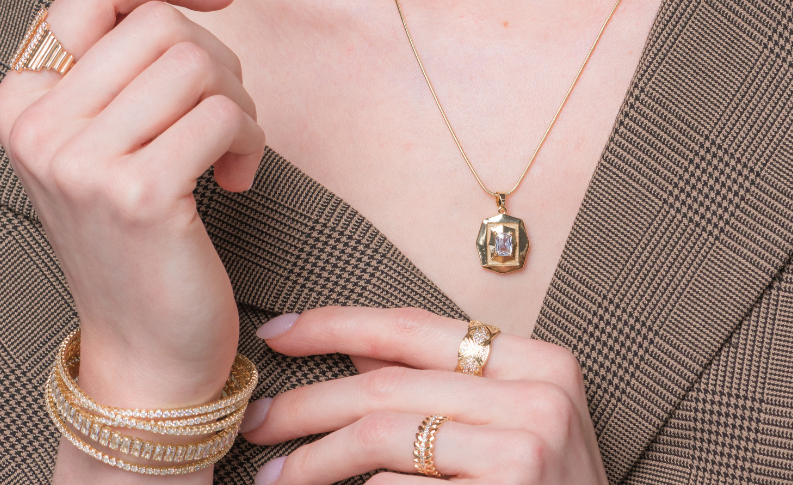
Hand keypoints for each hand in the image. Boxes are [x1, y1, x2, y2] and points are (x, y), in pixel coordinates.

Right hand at [0, 0, 264, 409]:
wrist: (144, 349)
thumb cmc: (137, 227)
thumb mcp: (106, 133)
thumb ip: (122, 59)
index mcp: (20, 97)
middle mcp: (36, 125)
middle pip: (159, 23)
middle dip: (216, 59)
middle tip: (224, 115)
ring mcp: (80, 161)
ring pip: (195, 63)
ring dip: (238, 103)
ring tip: (231, 148)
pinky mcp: (137, 194)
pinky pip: (222, 115)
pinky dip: (250, 141)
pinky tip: (237, 180)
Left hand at [241, 306, 606, 484]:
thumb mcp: (508, 429)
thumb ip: (438, 385)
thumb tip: (353, 350)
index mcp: (537, 361)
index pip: (412, 326)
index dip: (335, 324)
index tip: (276, 333)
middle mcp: (537, 394)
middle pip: (386, 385)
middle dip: (306, 402)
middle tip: (254, 422)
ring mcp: (525, 449)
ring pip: (382, 437)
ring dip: (314, 459)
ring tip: (275, 478)